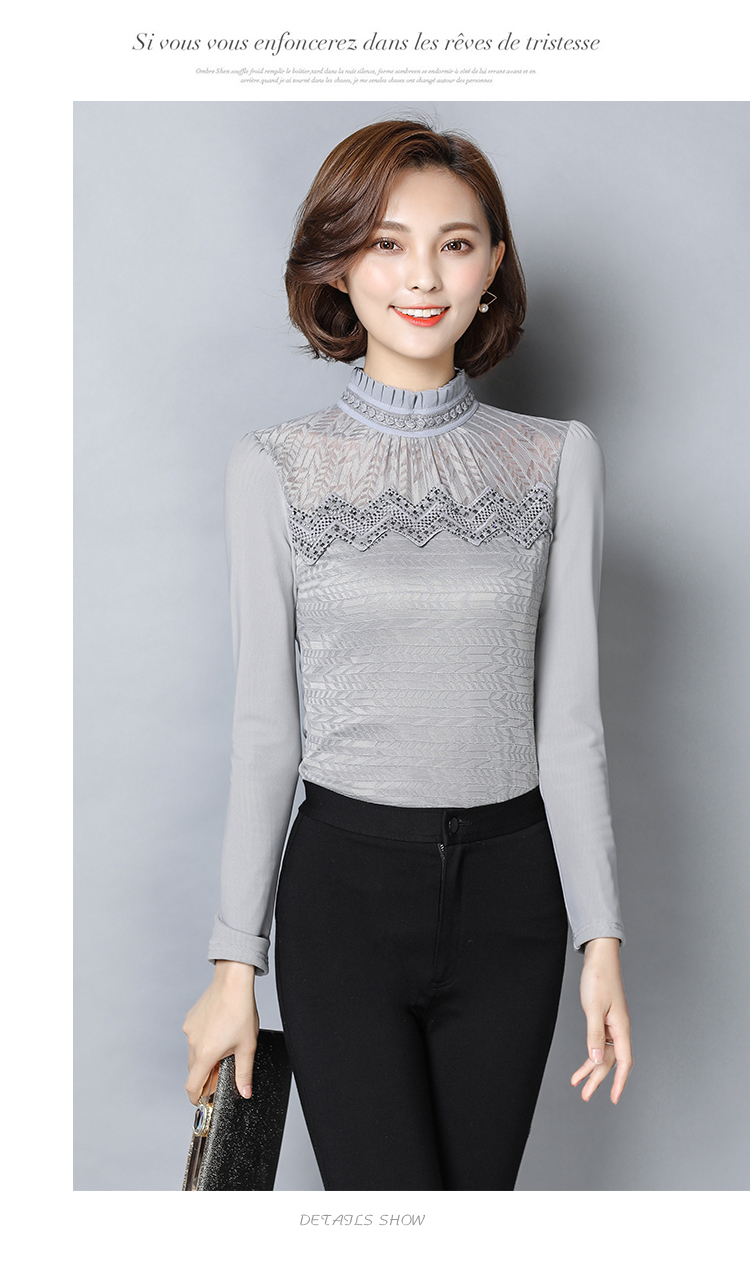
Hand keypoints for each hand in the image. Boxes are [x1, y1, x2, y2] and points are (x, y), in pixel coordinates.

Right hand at [182, 960, 258, 1104]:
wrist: (233, 982)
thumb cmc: (241, 1011)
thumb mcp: (247, 1047)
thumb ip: (244, 1074)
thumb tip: (245, 1092)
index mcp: (205, 1054)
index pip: (192, 1087)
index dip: (197, 1098)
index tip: (204, 1100)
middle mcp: (192, 1043)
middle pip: (194, 1070)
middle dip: (206, 1075)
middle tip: (223, 1069)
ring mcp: (189, 1030)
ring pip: (193, 1052)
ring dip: (205, 1056)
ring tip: (224, 1045)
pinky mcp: (190, 1019)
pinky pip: (194, 1036)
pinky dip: (203, 1040)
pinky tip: (218, 1030)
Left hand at [571, 937, 632, 1102]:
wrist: (599, 957)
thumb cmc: (598, 978)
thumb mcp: (593, 1008)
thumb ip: (594, 1035)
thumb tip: (597, 1060)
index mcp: (621, 1027)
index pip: (624, 1061)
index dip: (620, 1081)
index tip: (614, 1098)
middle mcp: (619, 1029)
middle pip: (611, 1061)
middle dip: (598, 1079)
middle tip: (585, 1096)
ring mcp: (612, 1024)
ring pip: (603, 1053)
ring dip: (591, 1069)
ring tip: (578, 1084)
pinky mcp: (604, 1018)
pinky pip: (599, 1042)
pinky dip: (590, 1052)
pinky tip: (583, 1060)